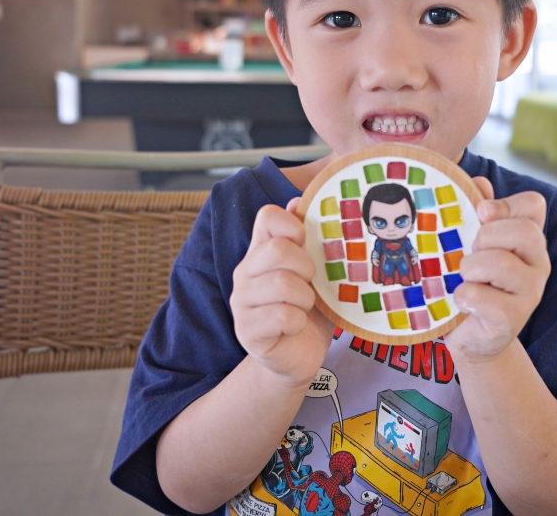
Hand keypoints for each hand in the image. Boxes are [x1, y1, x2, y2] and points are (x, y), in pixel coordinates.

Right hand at [231, 198, 334, 386]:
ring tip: (304, 307)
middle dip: (305, 267)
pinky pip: (281, 316)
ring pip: (282, 284)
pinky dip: (298, 322)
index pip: (267, 216)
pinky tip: (294, 327)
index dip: (293, 225)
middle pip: (277, 249)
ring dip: (305, 299)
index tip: (306, 245)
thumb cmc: (309, 311)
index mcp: (262, 251)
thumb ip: (308, 241)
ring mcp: (241, 301)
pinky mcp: (246, 330)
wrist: (299, 356)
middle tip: (311, 283)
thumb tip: (297, 200)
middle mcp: (245, 271)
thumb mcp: (316, 273)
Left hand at [444, 178, 548, 361]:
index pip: (534, 205)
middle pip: (524, 231)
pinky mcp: (513, 319)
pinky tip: (462, 301)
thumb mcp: (473, 244)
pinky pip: (484, 298)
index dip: (506, 204)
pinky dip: (464, 296)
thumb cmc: (473, 281)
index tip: (481, 214)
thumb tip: (479, 182)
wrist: (472, 335)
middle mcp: (538, 263)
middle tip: (471, 253)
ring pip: (502, 263)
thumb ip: (478, 212)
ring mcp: (530, 292)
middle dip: (486, 237)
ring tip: (465, 278)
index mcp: (529, 238)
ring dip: (471, 268)